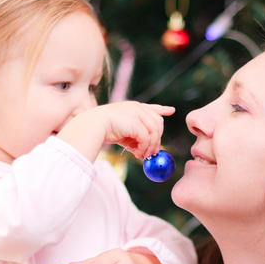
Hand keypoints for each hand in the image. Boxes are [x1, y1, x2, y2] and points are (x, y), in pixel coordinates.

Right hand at [58, 101, 173, 162]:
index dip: (163, 109)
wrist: (93, 126)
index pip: (152, 108)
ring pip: (154, 132)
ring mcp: (137, 114)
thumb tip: (145, 152)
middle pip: (158, 123)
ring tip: (144, 156)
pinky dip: (144, 148)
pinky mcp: (136, 123)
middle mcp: (137, 108)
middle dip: (157, 139)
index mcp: (134, 108)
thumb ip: (135, 139)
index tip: (171, 111)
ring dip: (152, 146)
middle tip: (152, 153)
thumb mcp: (123, 133)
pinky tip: (138, 154)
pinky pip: (146, 138)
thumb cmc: (104, 130)